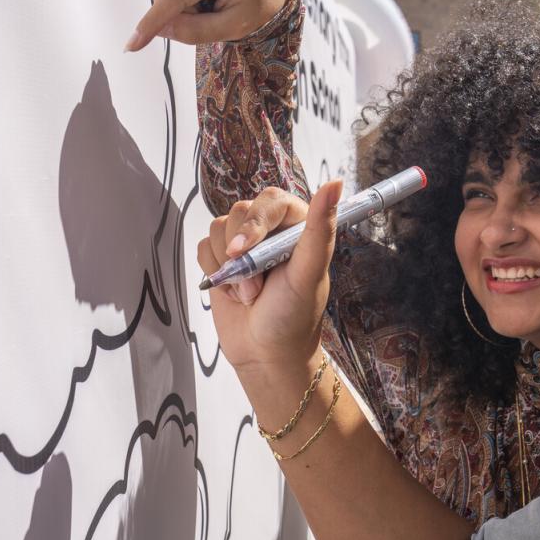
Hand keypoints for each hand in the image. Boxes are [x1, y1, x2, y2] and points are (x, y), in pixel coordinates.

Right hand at [197, 182, 340, 370]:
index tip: (244, 251)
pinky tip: (234, 292)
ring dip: (229, 268)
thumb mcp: (309, 274)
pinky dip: (214, 272)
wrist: (265, 354)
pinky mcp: (222, 258)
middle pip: (238, 213)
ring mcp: (245, 244)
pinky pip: (204, 247)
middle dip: (241, 255)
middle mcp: (272, 230)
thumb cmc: (293, 317)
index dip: (253, 223)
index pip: (270, 200)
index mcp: (299, 225)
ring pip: (217, 229)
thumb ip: (321, 228)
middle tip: (257, 286)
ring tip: (250, 292)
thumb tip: (335, 184)